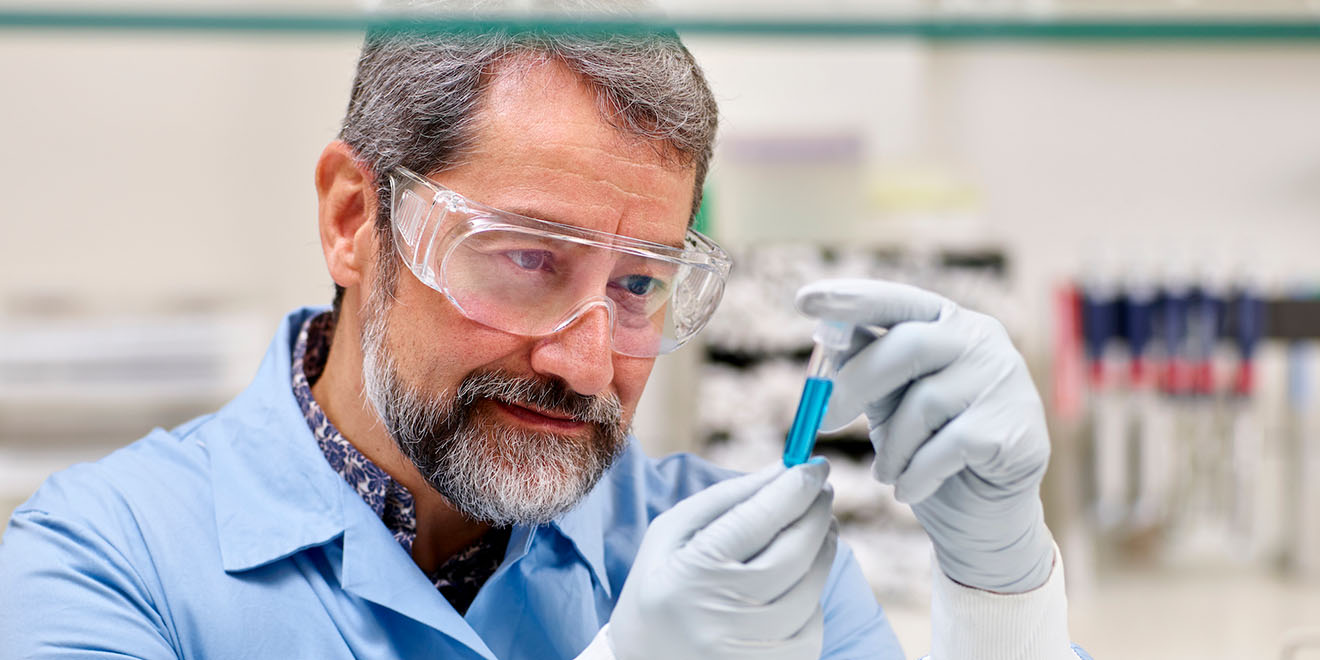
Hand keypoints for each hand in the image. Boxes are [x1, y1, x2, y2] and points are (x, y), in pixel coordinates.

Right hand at [608, 462, 836, 659]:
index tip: (816, 466)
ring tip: (817, 527)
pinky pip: (812, 622)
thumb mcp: (671, 534)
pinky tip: (798, 578)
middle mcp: (722, 615)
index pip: (758, 520)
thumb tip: (784, 469)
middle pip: (794, 553)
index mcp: (691, 573)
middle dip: (816, 512)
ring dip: (823, 549)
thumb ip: (726, 498)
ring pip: (811, 587)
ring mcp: (750, 649)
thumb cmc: (659, 587)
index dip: (795, 488)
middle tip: (822, 489)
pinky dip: (812, 593)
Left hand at [796, 279, 1053, 593]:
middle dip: (856, 385)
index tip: (804, 302)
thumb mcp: (889, 406)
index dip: (852, 299)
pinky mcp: (1015, 428)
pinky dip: (916, 475)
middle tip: (822, 422)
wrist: (983, 517)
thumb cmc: (929, 450)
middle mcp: (982, 340)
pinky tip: (910, 489)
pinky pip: (947, 447)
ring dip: (892, 448)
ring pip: (925, 403)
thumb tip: (830, 338)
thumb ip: (867, 370)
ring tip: (886, 473)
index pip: (898, 300)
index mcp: (947, 323)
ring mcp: (1005, 381)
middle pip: (909, 345)